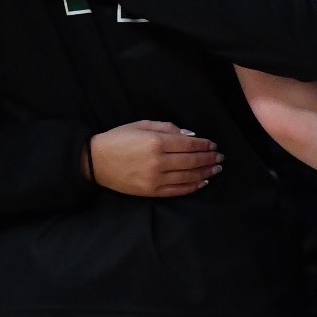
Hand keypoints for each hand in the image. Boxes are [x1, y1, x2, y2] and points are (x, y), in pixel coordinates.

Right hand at [87, 121, 222, 196]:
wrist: (96, 161)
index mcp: (156, 142)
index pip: (188, 144)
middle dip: (208, 159)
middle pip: (191, 161)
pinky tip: (202, 182)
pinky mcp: (151, 191)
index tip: (214, 145)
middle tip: (220, 157)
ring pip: (188, 177)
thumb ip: (167, 128)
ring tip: (216, 169)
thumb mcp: (141, 125)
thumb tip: (190, 135)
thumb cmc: (118, 138)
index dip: (204, 145)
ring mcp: (155, 179)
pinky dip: (192, 187)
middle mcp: (158, 162)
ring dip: (205, 173)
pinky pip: (177, 191)